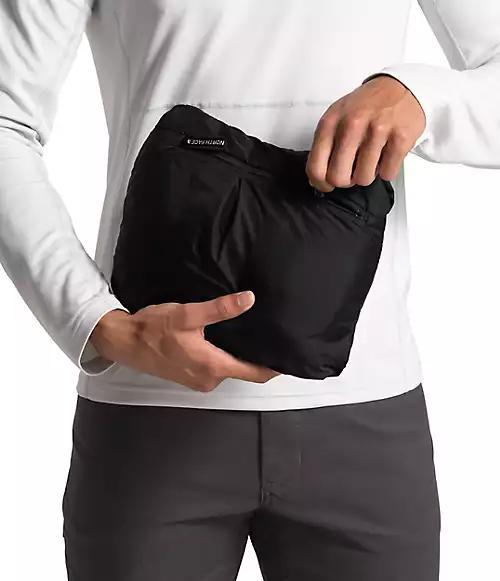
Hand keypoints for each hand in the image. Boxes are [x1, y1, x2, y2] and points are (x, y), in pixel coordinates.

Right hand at [89, 291, 280, 391]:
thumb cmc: (153, 329)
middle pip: (244, 372)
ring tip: (251, 338)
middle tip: (271, 339)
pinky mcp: (191, 378)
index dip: (273, 367)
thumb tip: (248, 299)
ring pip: (229, 371)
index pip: (254, 373)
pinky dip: (225, 360)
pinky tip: (225, 343)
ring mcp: (199, 381)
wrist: (126, 342)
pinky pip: (216, 371)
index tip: (288, 358)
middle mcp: (208, 379)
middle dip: (258, 359)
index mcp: (212, 366)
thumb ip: (220, 309)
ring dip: (240, 358)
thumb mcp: (188, 315)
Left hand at [306, 74, 425, 191]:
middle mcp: (352, 125)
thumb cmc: (367, 105)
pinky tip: (386, 154)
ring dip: (368, 173)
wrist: (402, 86)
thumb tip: (316, 179)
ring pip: (364, 178)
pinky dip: (387, 169)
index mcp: (331, 122)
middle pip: (338, 178)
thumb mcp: (337, 117)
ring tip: (372, 157)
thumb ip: (324, 146)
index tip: (327, 184)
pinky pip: (387, 173)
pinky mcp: (400, 138)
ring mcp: (377, 130)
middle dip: (346, 180)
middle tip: (353, 169)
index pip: (315, 167)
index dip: (321, 183)